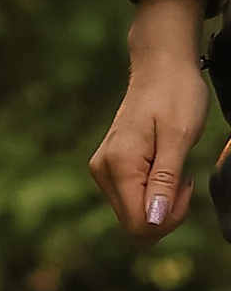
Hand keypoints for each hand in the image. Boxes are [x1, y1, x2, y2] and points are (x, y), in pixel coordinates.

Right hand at [91, 0, 220, 239]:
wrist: (161, 66)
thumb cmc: (176, 95)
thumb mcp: (179, 138)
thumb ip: (164, 181)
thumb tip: (152, 221)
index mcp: (118, 165)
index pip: (140, 223)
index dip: (170, 219)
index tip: (187, 185)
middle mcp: (103, 170)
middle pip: (134, 224)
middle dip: (166, 213)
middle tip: (185, 178)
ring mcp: (103, 168)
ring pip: (133, 214)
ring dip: (162, 203)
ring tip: (178, 170)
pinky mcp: (109, 166)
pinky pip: (131, 198)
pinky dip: (154, 193)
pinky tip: (166, 169)